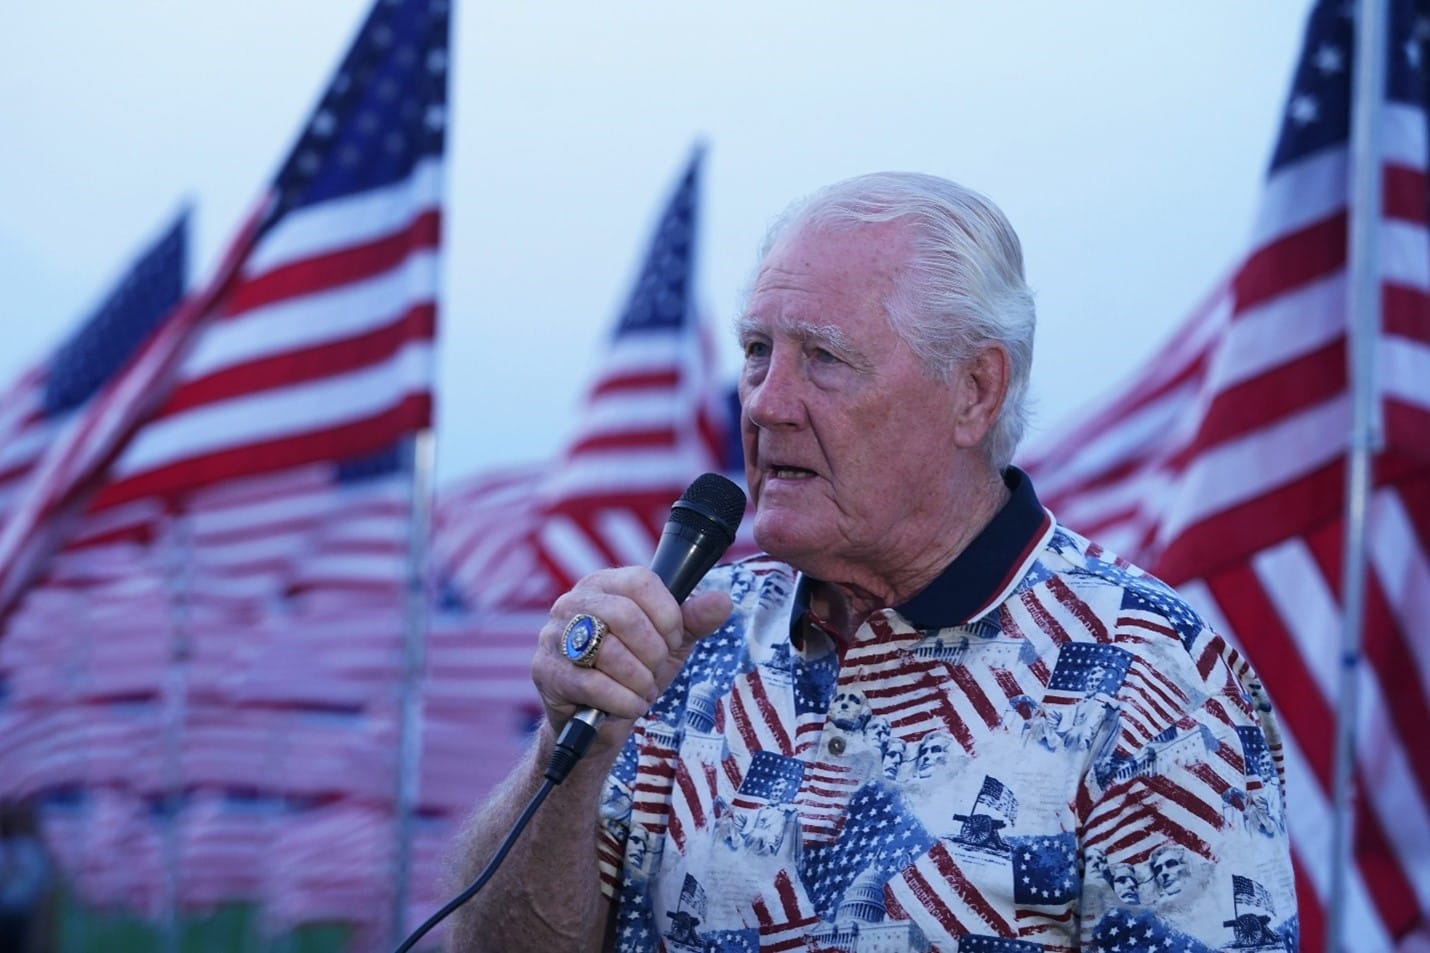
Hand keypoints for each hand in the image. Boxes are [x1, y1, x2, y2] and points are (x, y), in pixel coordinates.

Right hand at [531, 567, 732, 744]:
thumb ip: (694, 620)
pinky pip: (594, 685)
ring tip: (642, 691)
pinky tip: (629, 706)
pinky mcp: (546, 671)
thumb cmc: (632, 672)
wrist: (596, 722)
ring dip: (640, 681)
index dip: (667, 615)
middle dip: (654, 653)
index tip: (673, 640)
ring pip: (611, 652)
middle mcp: (573, 602)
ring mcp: (554, 636)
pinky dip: (623, 701)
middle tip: (656, 671)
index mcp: (603, 585)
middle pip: (625, 615)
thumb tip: (723, 601)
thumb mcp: (669, 644)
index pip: (641, 582)